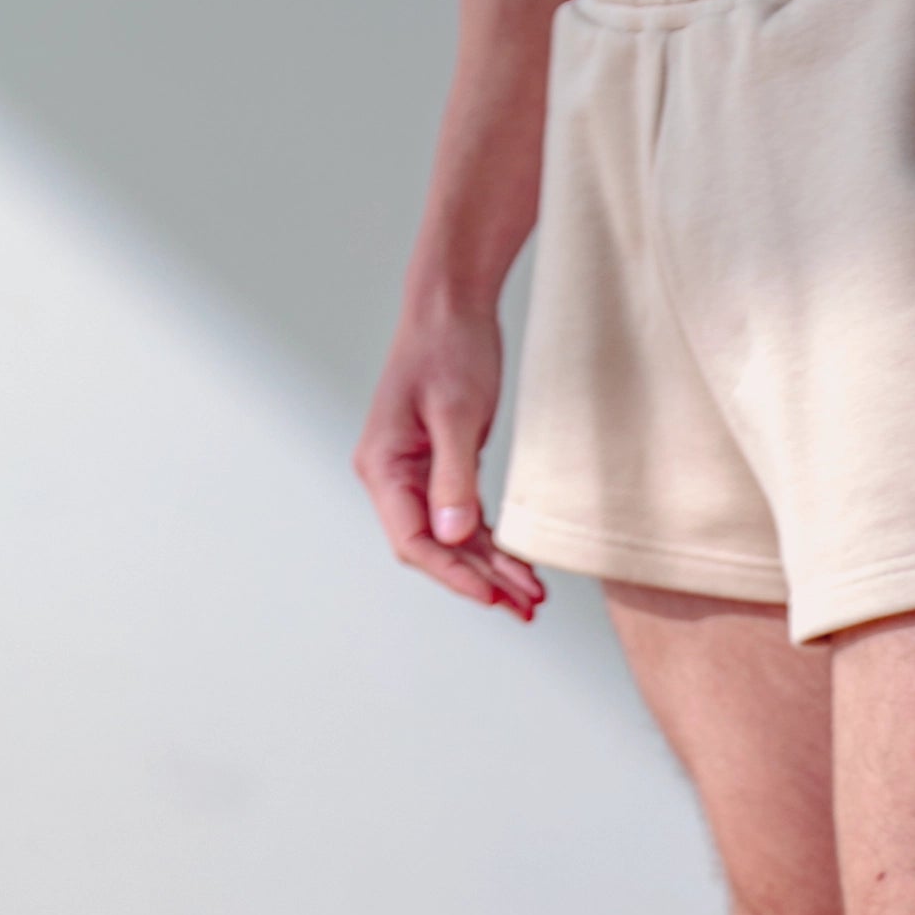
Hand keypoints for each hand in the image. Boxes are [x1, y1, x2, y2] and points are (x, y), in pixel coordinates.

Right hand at [353, 269, 544, 618]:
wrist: (452, 306)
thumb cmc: (448, 348)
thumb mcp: (456, 413)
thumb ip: (453, 477)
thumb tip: (452, 536)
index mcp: (383, 466)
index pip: (413, 540)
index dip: (453, 573)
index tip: (492, 595)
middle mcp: (392, 476)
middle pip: (434, 548)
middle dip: (479, 580)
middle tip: (525, 608)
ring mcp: (415, 474)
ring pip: (452, 538)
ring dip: (490, 568)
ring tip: (530, 598)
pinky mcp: (441, 466)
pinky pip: (462, 517)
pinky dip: (490, 542)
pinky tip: (517, 565)